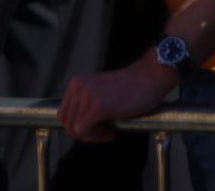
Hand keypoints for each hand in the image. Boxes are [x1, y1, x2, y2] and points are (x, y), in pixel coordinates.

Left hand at [58, 59, 176, 141]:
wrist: (150, 77)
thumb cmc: (131, 87)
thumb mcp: (100, 90)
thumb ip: (86, 102)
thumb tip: (76, 127)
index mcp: (76, 83)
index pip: (63, 114)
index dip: (77, 125)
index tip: (96, 126)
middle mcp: (78, 87)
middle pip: (66, 123)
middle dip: (84, 133)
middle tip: (103, 131)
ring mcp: (87, 96)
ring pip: (74, 130)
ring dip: (92, 136)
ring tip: (109, 130)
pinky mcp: (97, 107)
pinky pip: (83, 131)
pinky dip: (97, 137)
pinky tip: (111, 131)